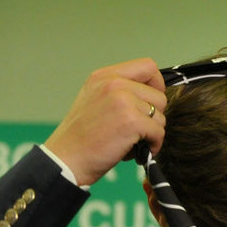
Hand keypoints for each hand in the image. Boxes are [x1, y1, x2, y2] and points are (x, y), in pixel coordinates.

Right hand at [44, 58, 166, 185]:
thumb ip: (119, 92)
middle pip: (159, 95)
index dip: (156, 86)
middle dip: (154, 116)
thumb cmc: (81, 138)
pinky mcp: (132, 122)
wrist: (66, 160)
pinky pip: (159, 132)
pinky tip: (136, 153)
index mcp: (105, 76)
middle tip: (138, 131)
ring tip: (132, 143)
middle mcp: (114, 83)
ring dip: (152, 134)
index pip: (148, 66)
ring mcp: (124, 101)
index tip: (151, 104)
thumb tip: (152, 97)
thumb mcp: (94, 100)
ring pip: (161, 116)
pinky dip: (153, 146)